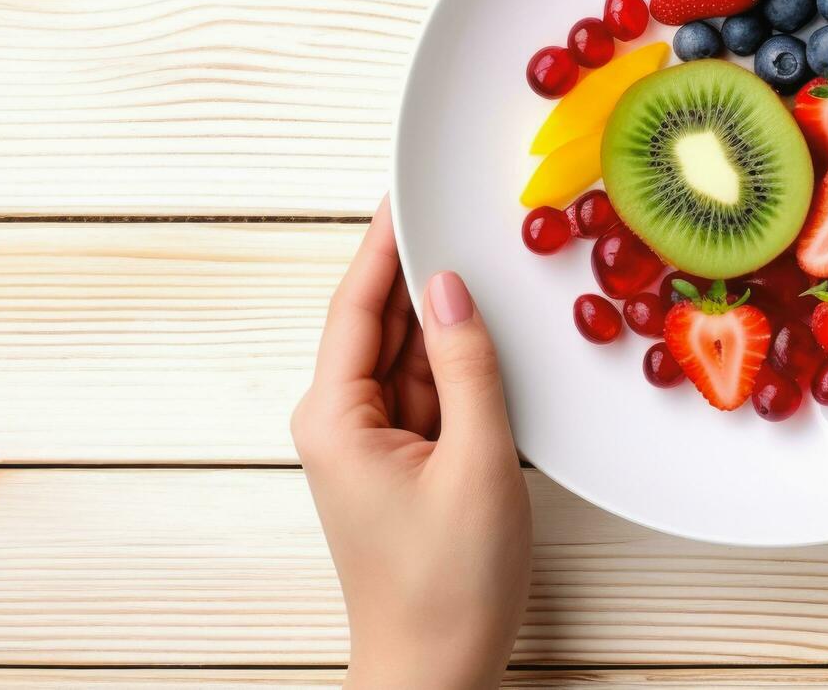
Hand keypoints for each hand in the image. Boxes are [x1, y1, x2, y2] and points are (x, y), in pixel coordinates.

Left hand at [291, 199, 531, 688]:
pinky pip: (431, 391)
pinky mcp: (406, 463)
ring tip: (486, 260)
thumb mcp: (476, 463)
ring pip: (410, 355)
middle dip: (420, 267)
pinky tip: (491, 334)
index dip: (384, 240)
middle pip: (381, 321)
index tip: (407, 186)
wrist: (435, 675)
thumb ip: (468, 366)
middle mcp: (343, 422)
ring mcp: (374, 443)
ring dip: (445, 315)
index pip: (356, 302)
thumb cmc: (446, 587)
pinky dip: (460, 362)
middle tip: (462, 208)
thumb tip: (450, 288)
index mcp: (336, 416)